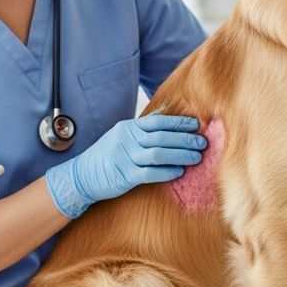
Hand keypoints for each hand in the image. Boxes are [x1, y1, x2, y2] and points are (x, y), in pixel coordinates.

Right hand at [44, 114, 207, 218]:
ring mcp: (125, 157)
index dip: (179, 123)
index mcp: (129, 127)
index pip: (158, 121)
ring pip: (159, 154)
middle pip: (162, 137)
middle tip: (203, 143)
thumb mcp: (121, 133)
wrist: (82, 175)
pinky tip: (179, 172)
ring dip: (181, 155)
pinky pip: (150, 173)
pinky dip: (166, 172)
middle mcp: (127, 140)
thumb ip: (143, 125)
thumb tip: (166, 111)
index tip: (197, 125)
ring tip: (197, 157)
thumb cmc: (107, 154)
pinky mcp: (125, 176)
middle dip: (185, 139)